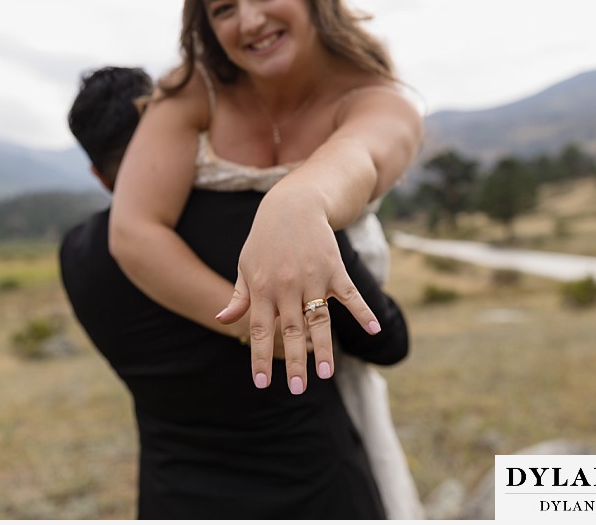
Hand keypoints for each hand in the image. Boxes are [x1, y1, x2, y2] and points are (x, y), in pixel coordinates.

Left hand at [216, 191, 380, 392]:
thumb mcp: (246, 265)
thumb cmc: (264, 240)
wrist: (292, 205)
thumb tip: (222, 320)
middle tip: (298, 389)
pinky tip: (374, 330)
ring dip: (323, 347)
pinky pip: (349, 295)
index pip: (259, 330)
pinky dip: (362, 311)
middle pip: (290, 330)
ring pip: (318, 319)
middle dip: (293, 361)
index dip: (259, 357)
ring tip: (327, 374)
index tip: (261, 383)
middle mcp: (286, 286)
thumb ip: (239, 297)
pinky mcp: (334, 270)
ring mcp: (312, 278)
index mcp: (262, 289)